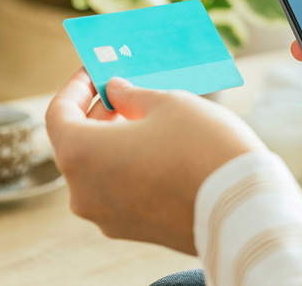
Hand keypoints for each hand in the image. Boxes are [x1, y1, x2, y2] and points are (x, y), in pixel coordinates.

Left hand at [45, 69, 264, 253]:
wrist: (243, 206)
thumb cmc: (203, 147)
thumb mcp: (169, 104)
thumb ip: (132, 94)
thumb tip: (116, 91)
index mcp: (82, 155)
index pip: (58, 114)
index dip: (76, 87)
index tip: (94, 71)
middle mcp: (84, 192)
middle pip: (77, 144)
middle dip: (98, 113)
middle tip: (124, 90)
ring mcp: (108, 216)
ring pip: (99, 170)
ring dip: (114, 141)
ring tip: (146, 118)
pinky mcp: (134, 230)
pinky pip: (119, 191)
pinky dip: (128, 167)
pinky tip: (158, 149)